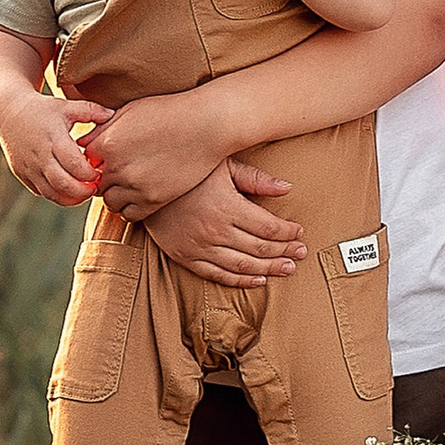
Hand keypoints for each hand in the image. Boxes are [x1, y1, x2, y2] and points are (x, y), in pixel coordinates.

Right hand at [0, 89, 106, 206]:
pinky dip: (59, 196)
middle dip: (84, 191)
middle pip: (63, 184)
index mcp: (52, 137)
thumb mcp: (65, 106)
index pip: (74, 164)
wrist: (7, 115)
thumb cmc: (42, 110)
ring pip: (52, 194)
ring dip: (72, 197)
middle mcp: (39, 155)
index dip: (90, 173)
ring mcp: (29, 168)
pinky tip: (70, 189)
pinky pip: (43, 193)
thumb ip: (90, 110)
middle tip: (96, 186)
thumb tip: (112, 114)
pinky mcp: (23, 176)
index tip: (99, 171)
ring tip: (85, 191)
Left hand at [92, 90, 237, 218]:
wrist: (207, 125)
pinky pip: (129, 214)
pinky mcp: (153, 201)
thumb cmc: (169, 112)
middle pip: (96, 183)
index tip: (109, 157)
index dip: (96, 160)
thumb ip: (102, 129)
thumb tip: (82, 143)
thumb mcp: (129, 111)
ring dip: (117, 194)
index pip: (84, 161)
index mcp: (107, 143)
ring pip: (110, 201)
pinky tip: (142, 192)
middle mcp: (117, 167)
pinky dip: (131, 207)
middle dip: (105, 178)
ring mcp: (135, 187)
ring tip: (133, 181)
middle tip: (123, 169)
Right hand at [140, 163, 304, 286]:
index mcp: (226, 207)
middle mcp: (214, 230)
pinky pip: (217, 274)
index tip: (299, 232)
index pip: (268, 227)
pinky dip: (240, 280)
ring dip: (269, 269)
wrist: (143, 182)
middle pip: (260, 248)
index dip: (288, 232)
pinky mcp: (185, 256)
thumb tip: (287, 188)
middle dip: (284, 251)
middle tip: (301, 252)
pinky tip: (257, 279)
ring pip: (242, 265)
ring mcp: (199, 247)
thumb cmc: (186, 170)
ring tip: (287, 268)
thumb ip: (255, 178)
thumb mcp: (221, 164)